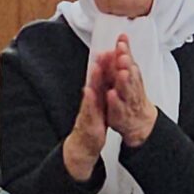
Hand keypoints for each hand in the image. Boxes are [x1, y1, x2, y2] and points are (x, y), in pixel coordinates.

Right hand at [62, 51, 111, 182]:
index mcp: (97, 95)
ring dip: (93, 79)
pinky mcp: (87, 120)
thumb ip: (102, 89)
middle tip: (102, 53)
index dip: (106, 64)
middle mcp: (91, 100)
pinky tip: (89, 91)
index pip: (102, 78)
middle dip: (99, 67)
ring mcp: (88, 109)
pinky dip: (89, 100)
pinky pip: (89, 109)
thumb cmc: (92, 123)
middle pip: (96, 81)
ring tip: (96, 67)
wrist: (84, 143)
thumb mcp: (100, 104)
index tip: (109, 50)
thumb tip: (107, 73)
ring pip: (91, 92)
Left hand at [103, 36, 159, 147]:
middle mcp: (131, 86)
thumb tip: (122, 36)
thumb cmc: (133, 93)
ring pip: (127, 90)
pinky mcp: (121, 113)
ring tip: (121, 72)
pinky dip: (115, 101)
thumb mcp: (130, 72)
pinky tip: (111, 94)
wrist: (141, 121)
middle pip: (129, 73)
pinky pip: (119, 107)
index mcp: (131, 75)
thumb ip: (126, 55)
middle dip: (126, 64)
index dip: (125, 51)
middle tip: (122, 55)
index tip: (121, 42)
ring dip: (124, 81)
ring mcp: (127, 100)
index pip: (128, 61)